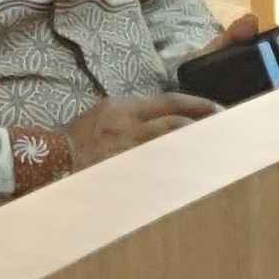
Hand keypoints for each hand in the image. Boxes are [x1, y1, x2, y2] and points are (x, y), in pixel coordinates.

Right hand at [55, 92, 212, 168]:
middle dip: (203, 126)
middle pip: (176, 124)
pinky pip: (158, 172)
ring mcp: (128, 152)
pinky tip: (192, 176)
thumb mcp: (106, 112)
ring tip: (215, 150)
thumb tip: (165, 117)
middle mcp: (129, 127)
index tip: (216, 108)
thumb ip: (135, 114)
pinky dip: (176, 172)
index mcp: (124, 107)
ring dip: (194, 148)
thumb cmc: (79, 135)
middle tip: (225, 129)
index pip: (169, 102)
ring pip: (170, 147)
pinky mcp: (126, 173)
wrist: (53, 158)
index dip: (197, 105)